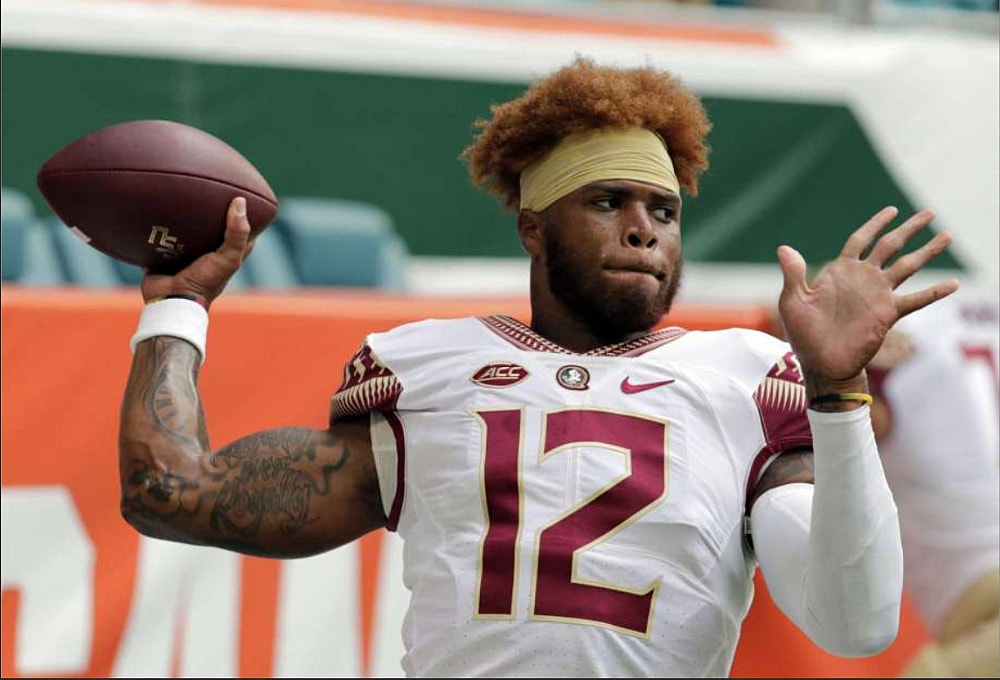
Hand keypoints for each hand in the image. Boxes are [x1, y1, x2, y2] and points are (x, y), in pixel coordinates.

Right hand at [141, 197, 254, 306]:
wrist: (170, 298)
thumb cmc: (204, 281)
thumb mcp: (228, 258)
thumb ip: (237, 233)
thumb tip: (240, 201)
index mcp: (227, 254)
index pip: (241, 230)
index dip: (243, 214)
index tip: (241, 192)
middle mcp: (207, 251)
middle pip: (212, 225)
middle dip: (211, 209)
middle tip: (207, 184)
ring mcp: (185, 252)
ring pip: (186, 228)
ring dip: (183, 214)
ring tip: (180, 190)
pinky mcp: (164, 252)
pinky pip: (162, 233)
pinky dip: (160, 222)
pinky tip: (156, 204)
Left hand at [776, 206, 956, 382]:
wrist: (821, 363)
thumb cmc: (804, 334)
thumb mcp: (793, 301)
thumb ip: (793, 274)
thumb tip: (783, 248)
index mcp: (840, 272)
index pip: (861, 240)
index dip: (875, 224)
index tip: (891, 210)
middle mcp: (863, 279)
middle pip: (890, 246)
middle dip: (909, 228)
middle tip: (930, 212)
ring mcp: (878, 295)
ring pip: (908, 266)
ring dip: (927, 251)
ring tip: (948, 236)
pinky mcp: (888, 314)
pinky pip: (915, 300)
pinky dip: (934, 292)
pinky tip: (953, 284)